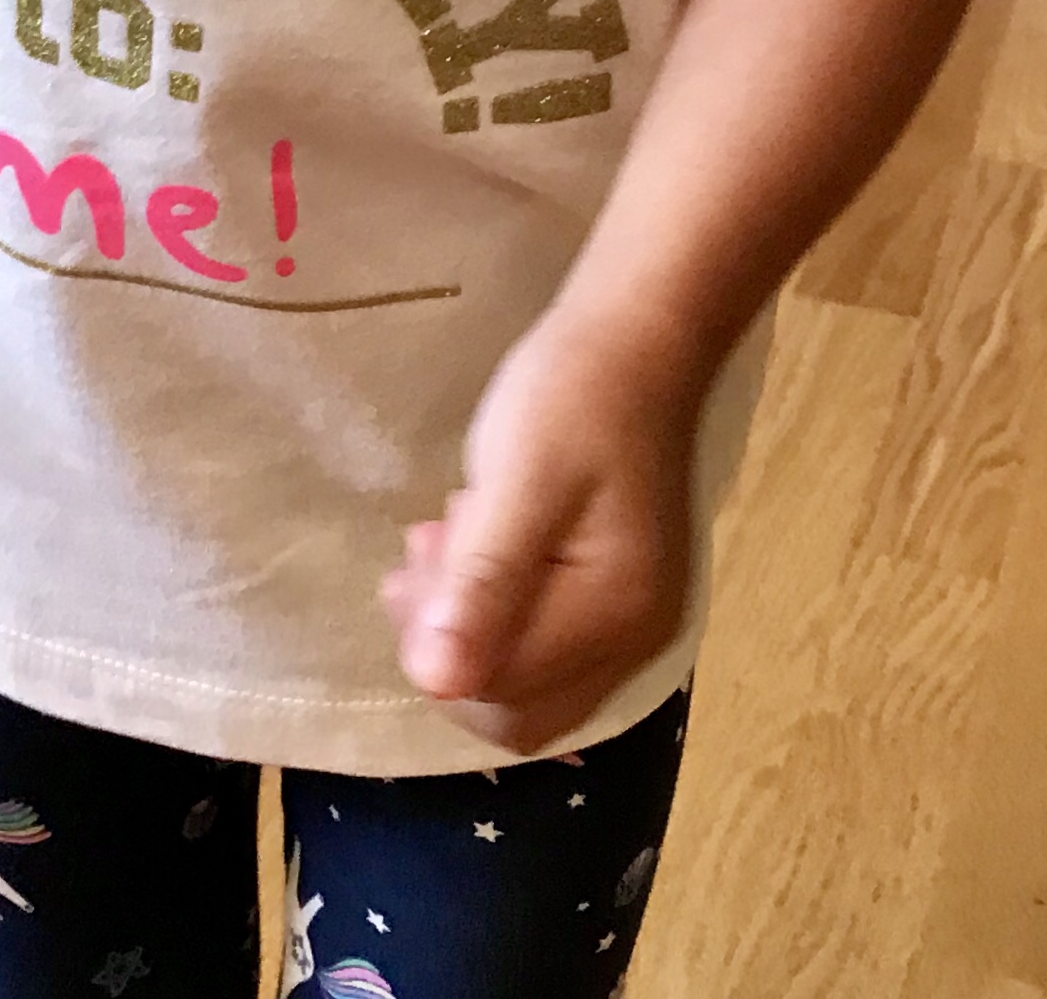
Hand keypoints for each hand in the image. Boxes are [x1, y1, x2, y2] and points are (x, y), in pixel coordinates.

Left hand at [381, 308, 699, 754]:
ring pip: (527, 679)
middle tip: (419, 560)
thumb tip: (434, 683)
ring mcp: (632, 622)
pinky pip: (545, 641)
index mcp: (615, 615)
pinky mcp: (618, 596)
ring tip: (445, 538)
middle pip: (518, 708)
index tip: (408, 570)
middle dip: (452, 648)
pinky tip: (478, 543)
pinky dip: (498, 611)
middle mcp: (635, 640)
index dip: (439, 652)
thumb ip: (482, 582)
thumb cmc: (575, 395)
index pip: (504, 694)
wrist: (638, 338)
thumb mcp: (519, 478)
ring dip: (469, 626)